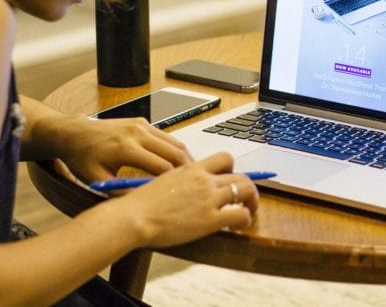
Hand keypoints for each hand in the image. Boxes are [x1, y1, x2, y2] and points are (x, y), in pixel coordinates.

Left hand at [54, 116, 192, 183]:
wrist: (75, 133)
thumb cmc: (83, 158)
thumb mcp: (97, 181)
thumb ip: (121, 192)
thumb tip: (145, 204)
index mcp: (126, 148)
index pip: (162, 167)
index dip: (175, 183)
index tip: (183, 195)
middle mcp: (137, 133)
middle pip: (174, 153)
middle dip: (188, 170)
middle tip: (197, 186)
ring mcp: (142, 125)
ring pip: (174, 142)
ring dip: (185, 159)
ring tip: (191, 176)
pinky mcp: (143, 121)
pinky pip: (166, 136)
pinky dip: (175, 150)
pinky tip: (177, 163)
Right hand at [118, 152, 258, 247]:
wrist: (133, 217)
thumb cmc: (139, 204)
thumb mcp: (162, 181)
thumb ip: (179, 180)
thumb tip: (184, 188)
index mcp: (192, 168)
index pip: (224, 158)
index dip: (233, 169)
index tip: (230, 180)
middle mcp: (204, 179)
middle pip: (240, 175)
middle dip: (247, 188)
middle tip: (245, 200)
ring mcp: (209, 198)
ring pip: (246, 190)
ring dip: (252, 202)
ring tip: (248, 212)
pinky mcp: (210, 219)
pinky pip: (241, 214)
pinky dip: (245, 219)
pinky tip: (237, 227)